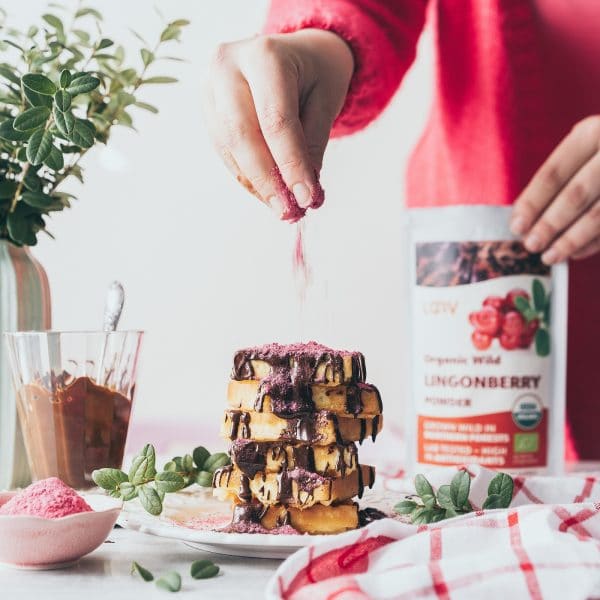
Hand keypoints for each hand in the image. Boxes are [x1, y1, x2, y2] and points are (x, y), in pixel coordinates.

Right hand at [202, 29, 353, 220]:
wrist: (296, 52)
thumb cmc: (315, 73)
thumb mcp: (326, 102)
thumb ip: (312, 146)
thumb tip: (303, 195)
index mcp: (265, 54)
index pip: (276, 120)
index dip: (290, 165)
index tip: (307, 200)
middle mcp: (228, 66)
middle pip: (242, 134)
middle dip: (267, 180)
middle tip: (288, 212)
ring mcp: (210, 86)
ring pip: (229, 147)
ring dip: (256, 184)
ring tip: (282, 208)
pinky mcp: (206, 107)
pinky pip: (224, 150)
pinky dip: (247, 176)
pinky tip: (267, 193)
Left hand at [510, 115, 599, 263]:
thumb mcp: (585, 149)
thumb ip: (559, 177)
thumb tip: (524, 217)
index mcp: (592, 133)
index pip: (553, 174)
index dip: (532, 203)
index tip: (516, 227)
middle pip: (575, 195)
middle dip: (549, 224)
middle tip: (530, 245)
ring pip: (598, 214)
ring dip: (571, 240)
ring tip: (549, 256)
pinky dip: (594, 242)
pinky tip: (576, 253)